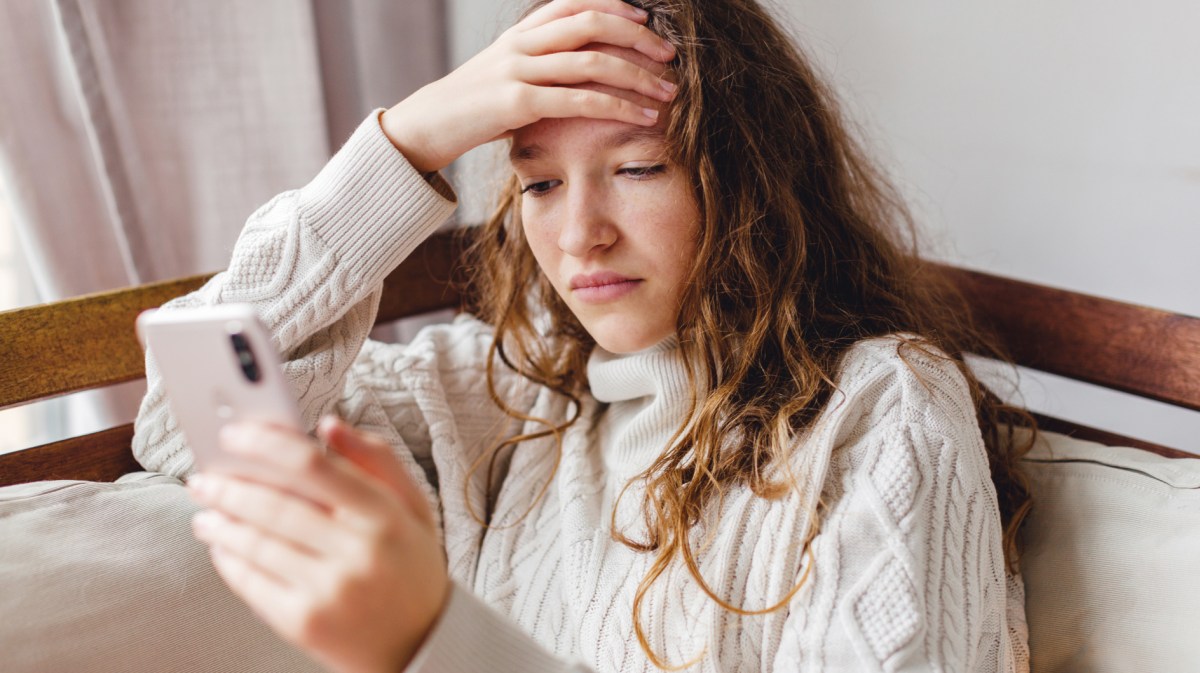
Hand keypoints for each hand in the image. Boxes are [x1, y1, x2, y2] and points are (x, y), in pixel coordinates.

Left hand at [188, 417, 446, 672]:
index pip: (314, 466)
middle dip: (229, 486)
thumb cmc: (411, 567)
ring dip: (221, 523)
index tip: (235, 435)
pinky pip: (252, 584)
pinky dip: (229, 561)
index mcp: (385, 515)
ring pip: (257, 544)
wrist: (423, 643)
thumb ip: (377, 459)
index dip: (266, 445)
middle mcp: (358, 552)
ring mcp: (329, 590)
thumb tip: (328, 426)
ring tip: (206, 510)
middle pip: (275, 505)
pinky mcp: (305, 623)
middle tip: (203, 477)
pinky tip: (221, 547)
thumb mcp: (413, 507)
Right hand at [381, 0, 676, 171]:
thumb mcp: (508, 74)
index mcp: (522, 32)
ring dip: (637, 76)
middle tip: (670, 56)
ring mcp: (518, 69)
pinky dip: (618, 107)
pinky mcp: (517, 101)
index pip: (576, 2)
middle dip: (638, 37)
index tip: (649, 22)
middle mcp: (522, 42)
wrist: (428, 127)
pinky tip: (643, 117)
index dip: (616, 7)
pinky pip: (579, 99)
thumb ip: (542, 64)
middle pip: (591, 22)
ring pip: (591, 60)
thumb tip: (585, 68)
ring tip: (669, 93)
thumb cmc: (475, 108)